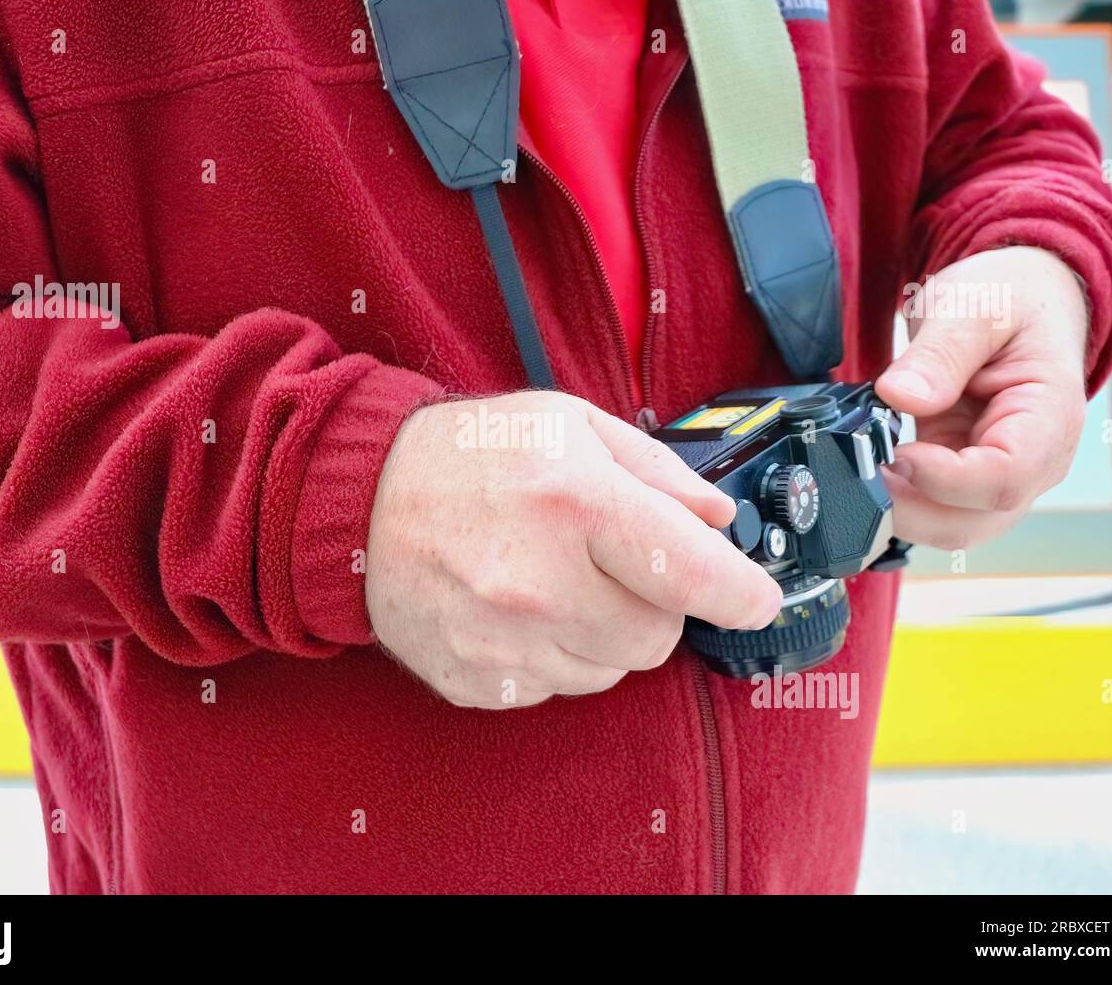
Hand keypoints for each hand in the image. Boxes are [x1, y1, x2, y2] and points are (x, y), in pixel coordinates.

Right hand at [365, 391, 782, 708]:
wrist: (356, 500)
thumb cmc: (469, 454)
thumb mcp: (569, 424)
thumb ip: (657, 470)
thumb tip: (718, 520)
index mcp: (575, 503)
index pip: (695, 575)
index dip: (742, 593)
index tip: (756, 598)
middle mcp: (540, 581)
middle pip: (658, 637)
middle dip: (656, 604)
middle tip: (616, 566)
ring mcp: (503, 640)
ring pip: (610, 670)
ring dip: (604, 634)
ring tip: (556, 582)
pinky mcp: (476, 678)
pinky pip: (554, 687)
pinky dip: (554, 656)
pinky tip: (518, 609)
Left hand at [875, 246, 1088, 550]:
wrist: (1018, 297)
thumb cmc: (1010, 298)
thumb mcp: (974, 305)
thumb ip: (940, 353)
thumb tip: (901, 396)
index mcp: (1049, 420)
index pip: (1005, 480)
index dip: (945, 480)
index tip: (898, 453)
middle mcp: (1032, 463)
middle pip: (971, 522)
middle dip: (908, 509)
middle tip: (857, 471)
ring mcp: (994, 475)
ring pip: (946, 525)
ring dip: (896, 509)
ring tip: (857, 467)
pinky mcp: (961, 476)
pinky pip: (928, 506)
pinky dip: (893, 497)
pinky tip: (865, 467)